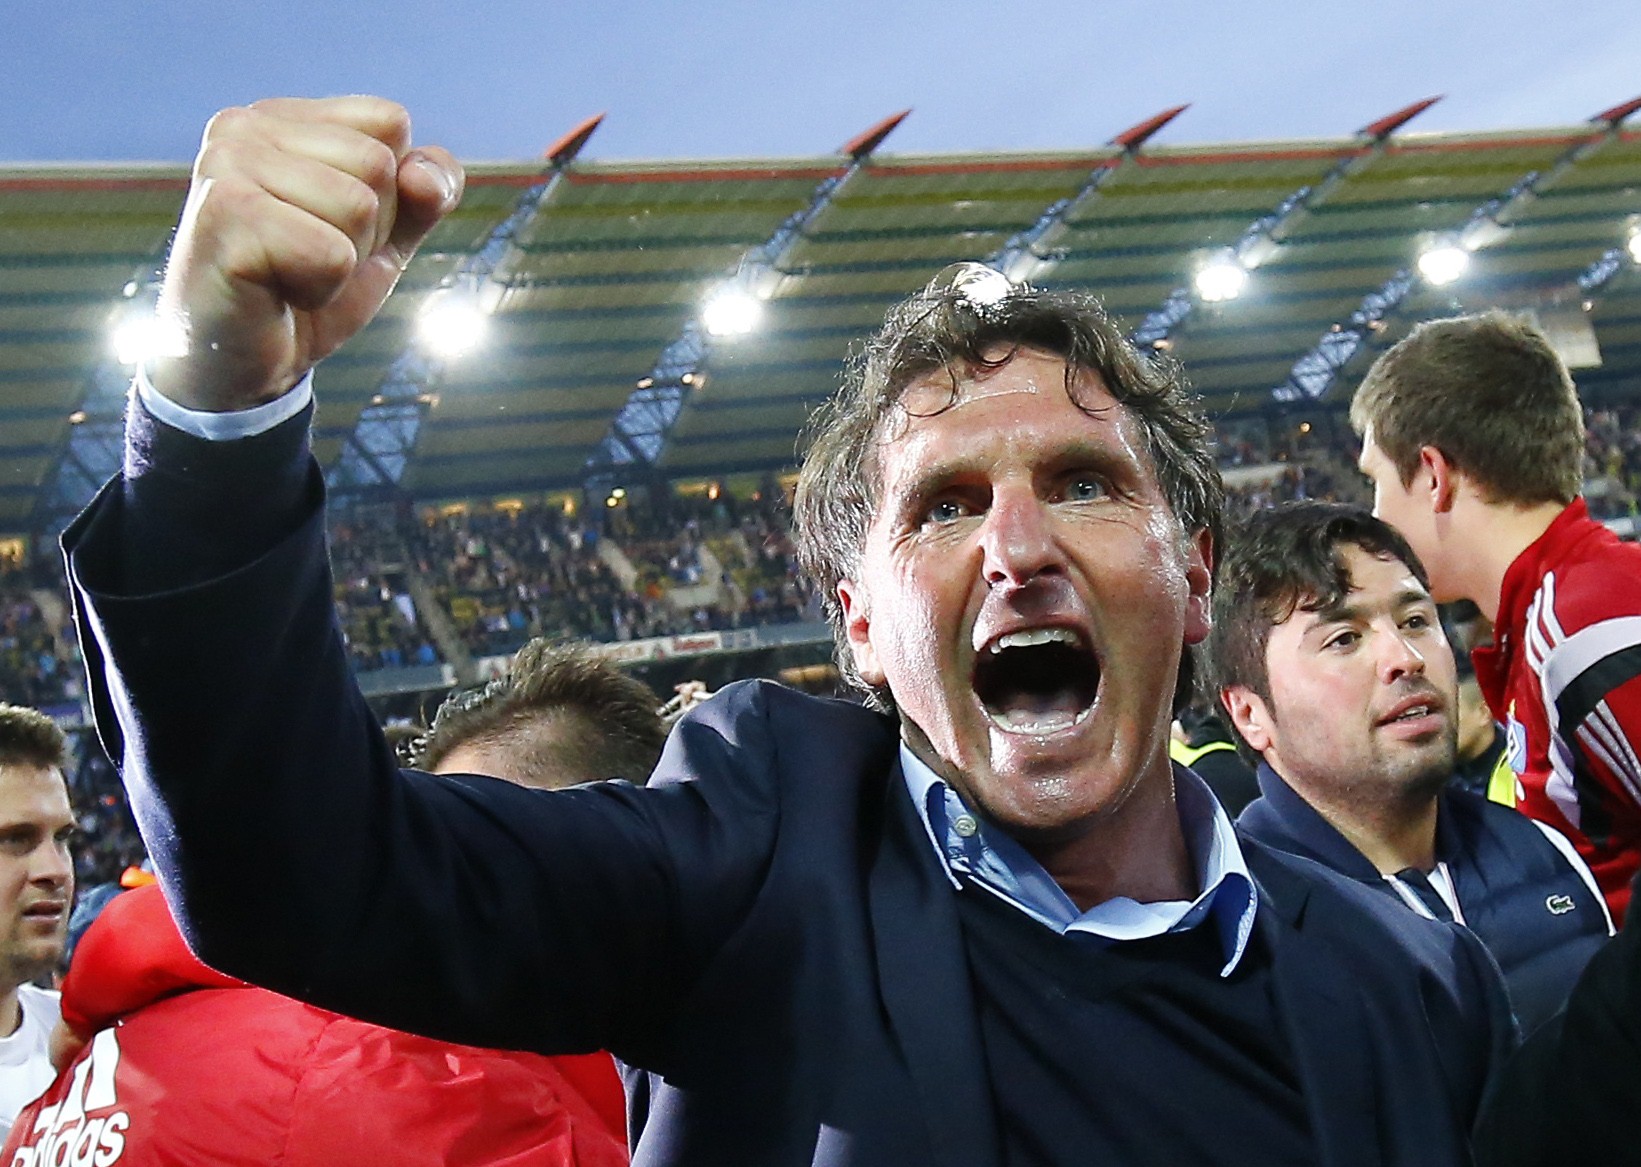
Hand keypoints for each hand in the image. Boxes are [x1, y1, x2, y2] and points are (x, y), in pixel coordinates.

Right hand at [149, 96, 463, 411]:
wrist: (239, 363)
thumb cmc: (306, 289)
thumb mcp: (387, 235)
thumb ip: (427, 193)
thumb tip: (421, 175)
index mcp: (282, 117)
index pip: (390, 124)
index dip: (389, 194)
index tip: (330, 226)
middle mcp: (244, 125)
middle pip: (379, 165)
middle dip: (365, 232)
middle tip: (305, 259)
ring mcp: (227, 164)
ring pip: (359, 206)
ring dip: (342, 263)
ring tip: (290, 273)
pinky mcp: (225, 214)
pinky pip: (332, 254)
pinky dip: (321, 289)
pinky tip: (275, 291)